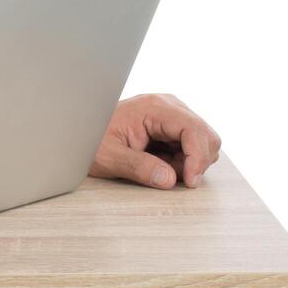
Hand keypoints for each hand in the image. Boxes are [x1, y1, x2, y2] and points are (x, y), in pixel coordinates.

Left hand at [89, 92, 221, 188]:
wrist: (80, 132)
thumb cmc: (91, 140)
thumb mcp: (108, 157)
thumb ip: (138, 167)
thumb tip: (169, 179)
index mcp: (153, 107)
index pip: (194, 129)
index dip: (198, 157)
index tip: (189, 181)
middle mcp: (168, 106)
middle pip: (206, 135)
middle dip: (195, 162)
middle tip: (169, 177)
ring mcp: (172, 115)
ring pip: (203, 143)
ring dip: (189, 163)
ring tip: (157, 168)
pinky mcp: (172, 126)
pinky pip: (192, 148)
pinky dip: (183, 162)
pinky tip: (159, 163)